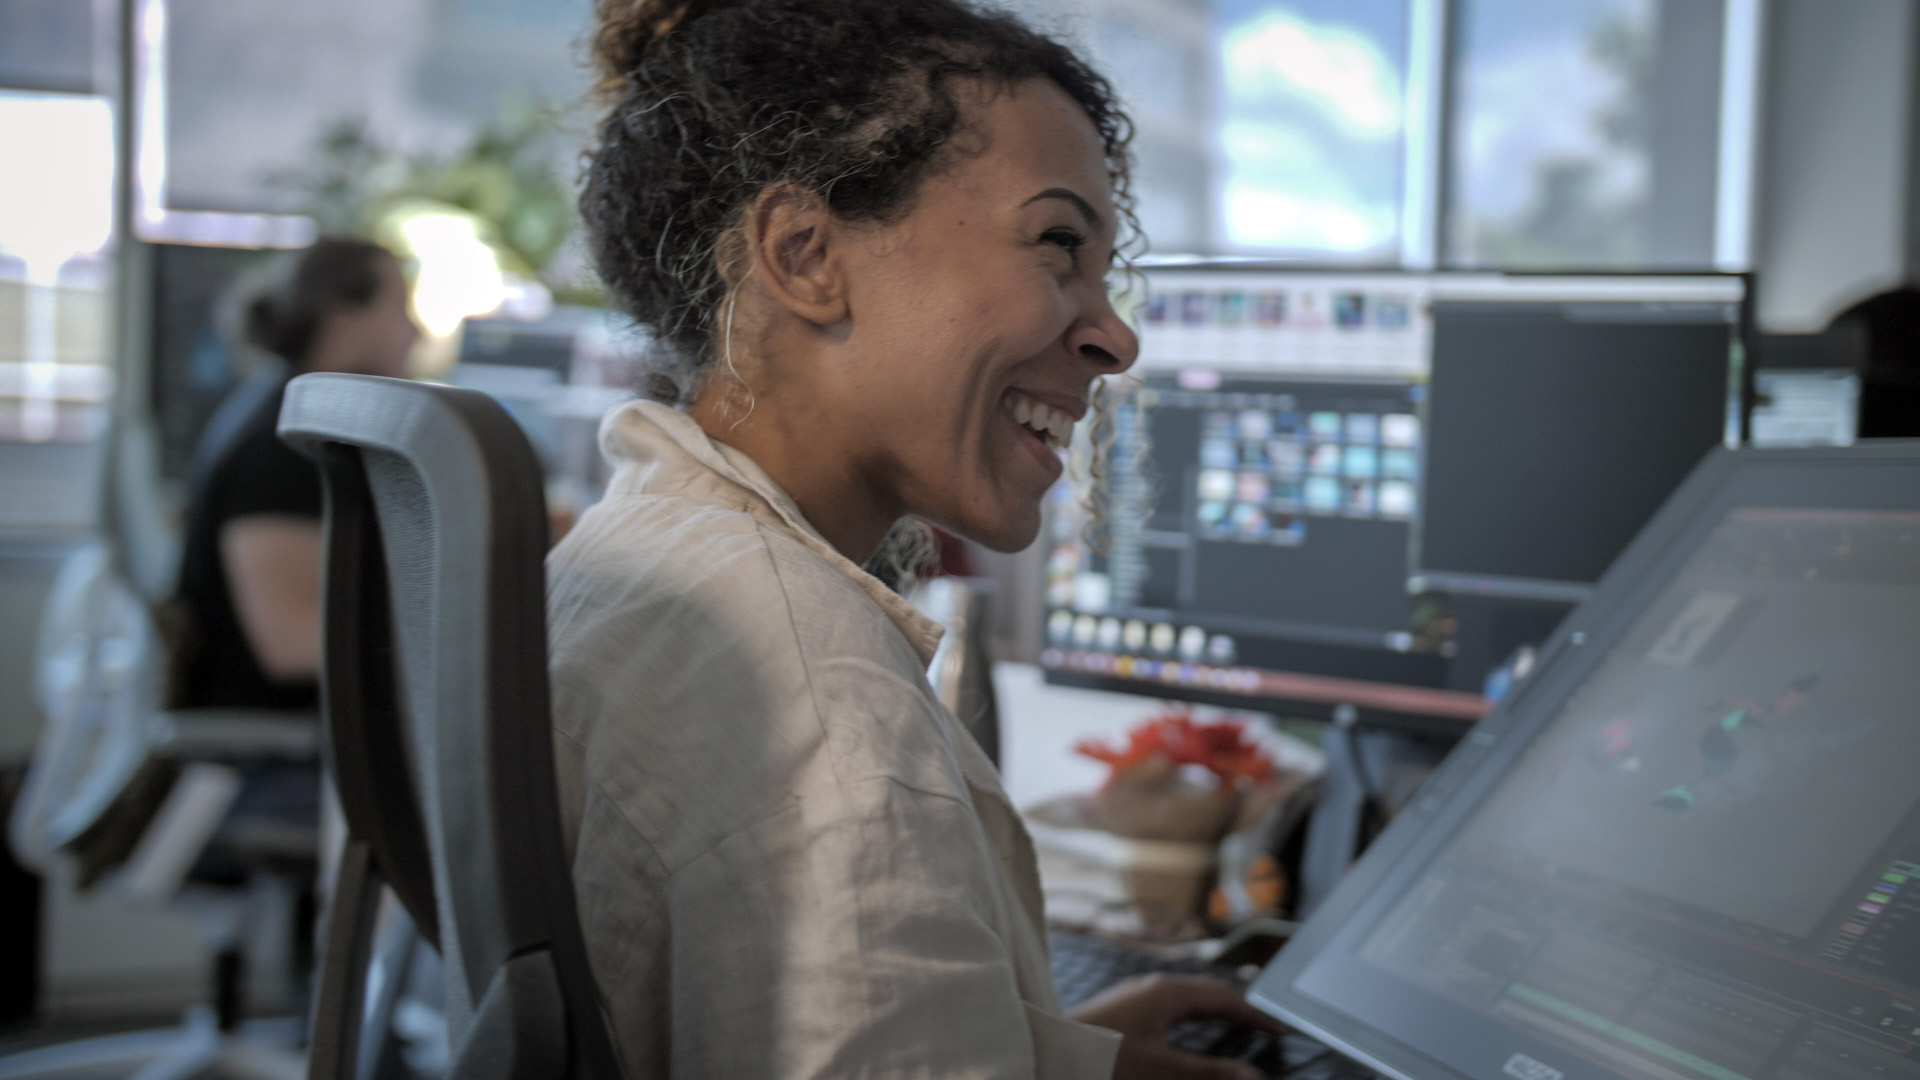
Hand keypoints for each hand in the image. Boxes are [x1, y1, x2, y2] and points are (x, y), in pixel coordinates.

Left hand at [1066, 973, 1284, 1079]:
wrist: (1047, 1055)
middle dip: (1235, 1011)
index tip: (1277, 1029)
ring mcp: (1133, 997)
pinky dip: (1188, 1022)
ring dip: (1211, 1016)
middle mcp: (1151, 988)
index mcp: (1167, 993)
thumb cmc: (1100, 1059)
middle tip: (1261, 1030)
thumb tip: (1252, 1076)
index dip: (1254, 1014)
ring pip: (1184, 1001)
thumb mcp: (1163, 1071)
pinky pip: (1166, 1010)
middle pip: (1206, 994)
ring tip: (1232, 1032)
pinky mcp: (1120, 1012)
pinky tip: (1186, 1038)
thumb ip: (1210, 1074)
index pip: (1224, 997)